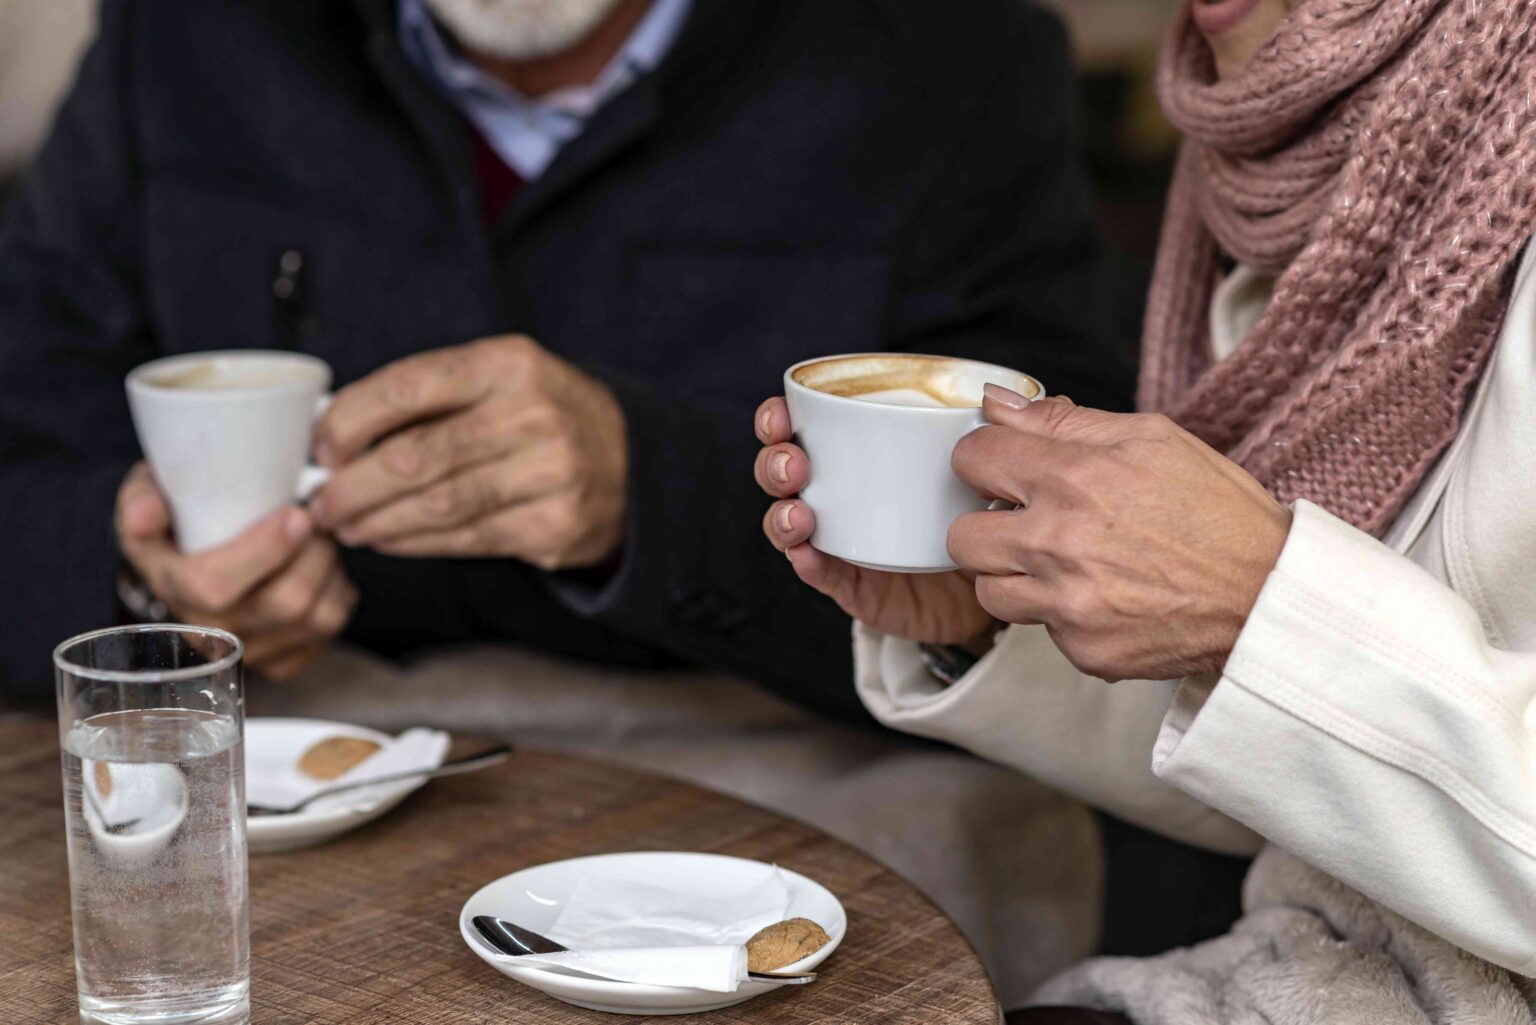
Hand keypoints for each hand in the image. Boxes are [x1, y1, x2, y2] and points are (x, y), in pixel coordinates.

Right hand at [115, 463, 357, 678]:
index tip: (296, 516)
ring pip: (317, 616)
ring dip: (331, 570)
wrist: (190, 556)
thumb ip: (143, 498)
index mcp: (173, 586)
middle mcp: (209, 629)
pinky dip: (338, 593)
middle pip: (284, 603)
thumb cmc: (178, 518)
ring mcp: (248, 649)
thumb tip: (143, 517)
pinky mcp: (282, 659)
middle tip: (316, 517)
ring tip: (319, 540)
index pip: (214, 586)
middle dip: (315, 553)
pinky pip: (329, 629)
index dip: (263, 552)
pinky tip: (321, 569)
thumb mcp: (148, 494)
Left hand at [310, 335, 625, 570]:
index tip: (320, 447)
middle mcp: (533, 414)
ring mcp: (549, 472)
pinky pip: (465, 539)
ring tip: (346, 525)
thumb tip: (334, 430)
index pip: (408, 387)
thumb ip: (429, 396)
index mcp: (509, 364)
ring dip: (378, 521)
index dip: (351, 421)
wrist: (630, 465)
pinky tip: (388, 539)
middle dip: (353, 485)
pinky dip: (415, 544)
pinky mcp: (553, 525)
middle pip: (415, 457)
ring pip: (436, 505)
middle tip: (321, 501)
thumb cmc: (543, 417)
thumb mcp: (500, 380)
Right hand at [754, 397, 996, 645]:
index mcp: (855, 457)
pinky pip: (821, 574)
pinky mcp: (853, 587)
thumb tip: (993, 395)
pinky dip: (808, 563)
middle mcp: (837, 497)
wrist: (989, 586)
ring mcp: (840, 542)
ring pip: (786, 525)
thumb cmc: (974, 514)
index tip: (782, 414)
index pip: (800, 431)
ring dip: (782, 516)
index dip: (778, 419)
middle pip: (780, 475)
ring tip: (800, 515)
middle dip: (774, 465)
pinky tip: (806, 554)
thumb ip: (983, 431)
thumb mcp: (977, 468)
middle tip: (794, 465)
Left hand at [947, 388, 1291, 681]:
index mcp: (1072, 479)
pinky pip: (1038, 631)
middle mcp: (1059, 544)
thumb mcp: (1151, 439)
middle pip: (961, 536)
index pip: (971, 459)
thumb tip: (995, 403)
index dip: (985, 461)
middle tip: (1027, 523)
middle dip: (987, 525)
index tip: (1004, 470)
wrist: (1270, 594)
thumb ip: (1062, 421)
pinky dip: (1061, 615)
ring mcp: (1067, 604)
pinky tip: (1101, 596)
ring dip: (1013, 576)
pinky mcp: (1081, 650)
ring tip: (1061, 564)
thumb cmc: (1217, 511)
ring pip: (987, 591)